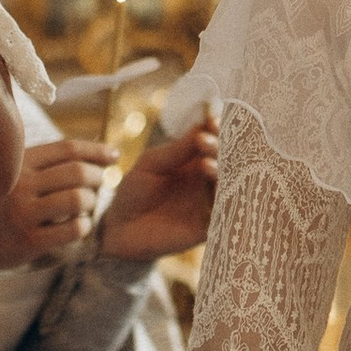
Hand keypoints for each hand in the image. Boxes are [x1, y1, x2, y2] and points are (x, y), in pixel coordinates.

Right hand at [0, 136, 115, 268]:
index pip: (67, 148)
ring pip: (78, 199)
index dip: (96, 149)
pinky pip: (73, 229)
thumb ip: (43, 162)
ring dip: (92, 202)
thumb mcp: (13, 173)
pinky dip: (84, 226)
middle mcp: (20, 185)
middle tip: (101, 183)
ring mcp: (24, 213)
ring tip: (88, 205)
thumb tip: (89, 151)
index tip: (114, 154)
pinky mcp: (29, 240)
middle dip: (98, 176)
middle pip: (76, 172)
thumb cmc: (0, 203)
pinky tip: (80, 226)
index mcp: (19, 163)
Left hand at [100, 118, 217, 260]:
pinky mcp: (208, 227)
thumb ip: (177, 150)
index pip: (215, 141)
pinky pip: (224, 214)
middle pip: (227, 161)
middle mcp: (207, 180)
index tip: (213, 122)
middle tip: (205, 143)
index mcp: (196, 160)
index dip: (218, 131)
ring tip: (205, 165)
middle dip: (220, 149)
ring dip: (221, 174)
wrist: (120, 228)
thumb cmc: (134, 191)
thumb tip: (203, 127)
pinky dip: (224, 202)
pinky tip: (216, 193)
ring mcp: (210, 202)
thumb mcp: (152, 164)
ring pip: (229, 186)